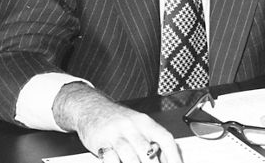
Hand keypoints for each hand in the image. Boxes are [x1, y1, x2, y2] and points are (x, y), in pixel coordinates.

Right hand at [53, 82, 181, 162]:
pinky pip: (111, 159)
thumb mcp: (137, 125)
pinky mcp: (100, 142)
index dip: (173, 155)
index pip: (165, 138)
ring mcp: (115, 134)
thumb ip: (152, 140)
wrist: (90, 107)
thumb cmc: (118, 120)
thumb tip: (169, 157)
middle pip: (147, 151)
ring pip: (130, 156)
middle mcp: (132, 126)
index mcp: (145, 122)